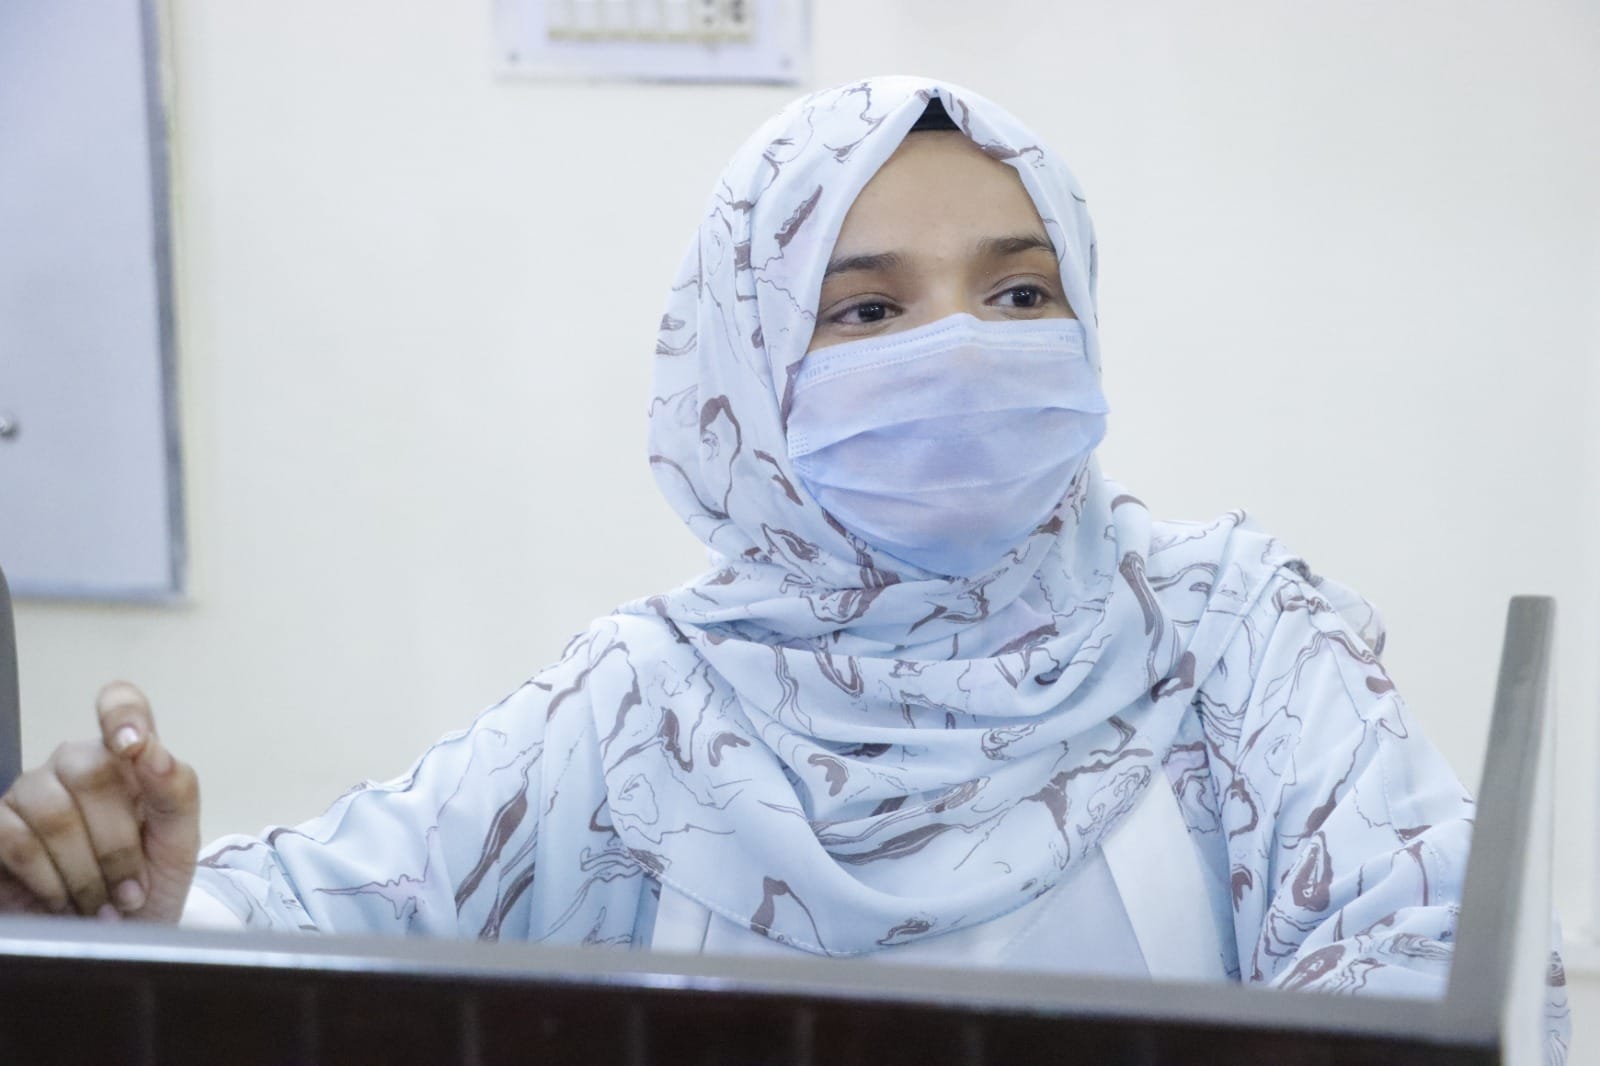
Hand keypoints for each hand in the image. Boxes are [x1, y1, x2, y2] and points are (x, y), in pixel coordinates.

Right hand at [0, 682, 198, 922]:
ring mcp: (31, 794)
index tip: (134, 746)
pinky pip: (15, 840)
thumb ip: (176, 791)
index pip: (120, 706)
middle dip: (117, 843)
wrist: (118, 941)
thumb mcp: (179, 842)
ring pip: (53, 810)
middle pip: (91, 770)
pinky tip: (63, 901)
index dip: (122, 714)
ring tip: (102, 903)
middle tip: (130, 890)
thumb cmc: (150, 884)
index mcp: (126, 759)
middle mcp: (74, 766)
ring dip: (85, 871)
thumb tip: (152, 751)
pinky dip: (48, 880)